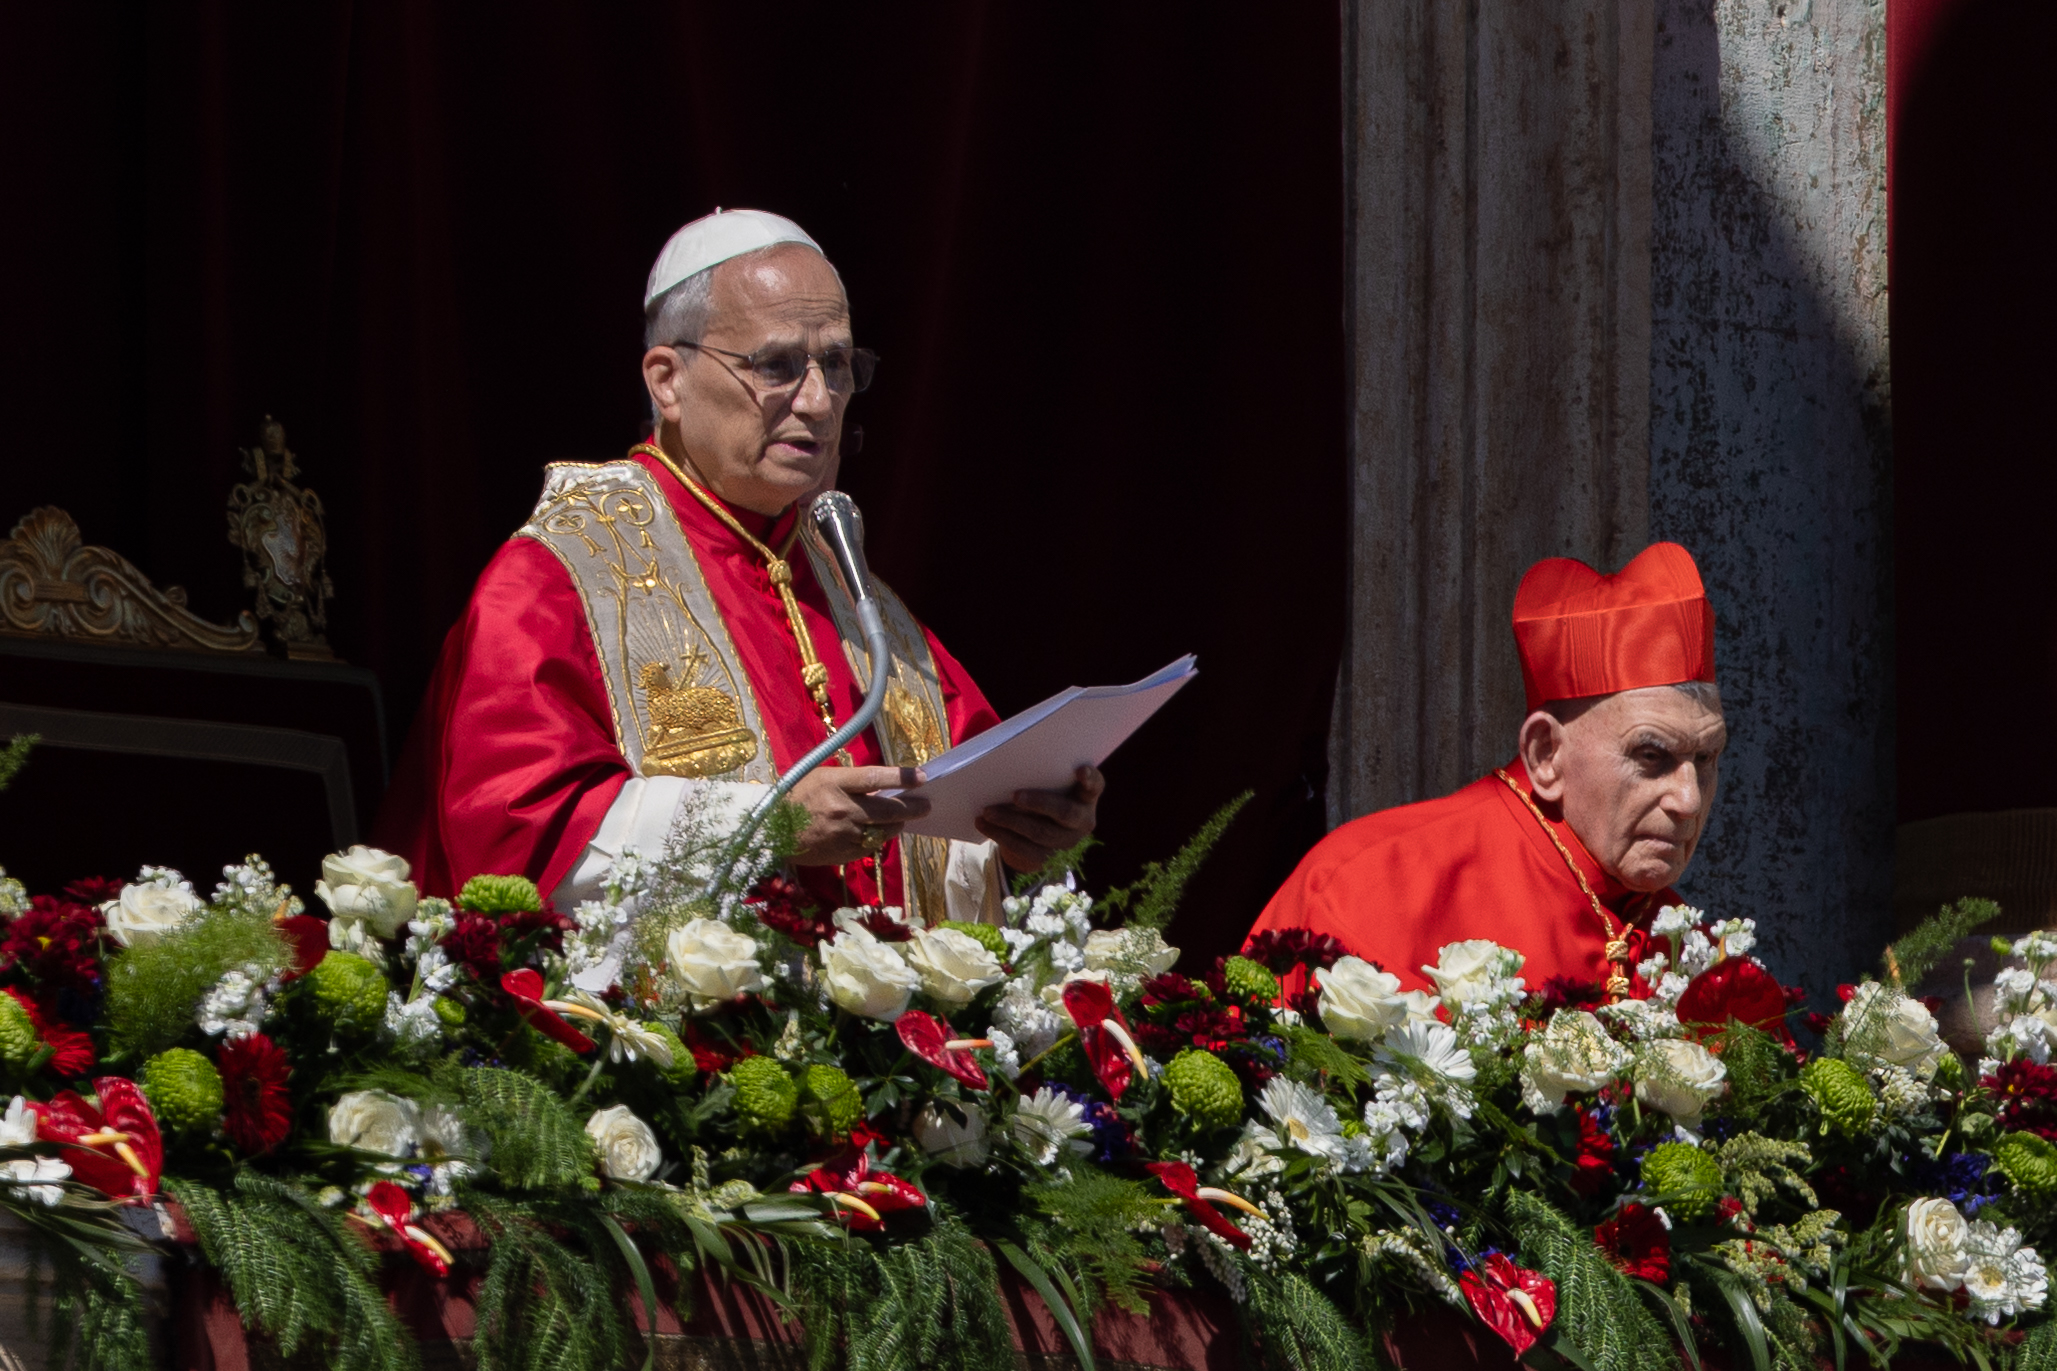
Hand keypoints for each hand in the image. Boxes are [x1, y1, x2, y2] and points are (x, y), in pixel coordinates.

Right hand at [790, 766, 930, 865]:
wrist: (773, 831)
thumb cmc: (798, 797)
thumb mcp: (821, 777)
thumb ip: (850, 781)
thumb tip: (882, 786)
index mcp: (835, 784)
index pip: (875, 777)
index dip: (901, 777)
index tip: (922, 777)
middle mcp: (843, 809)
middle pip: (888, 809)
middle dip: (913, 808)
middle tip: (927, 805)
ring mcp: (844, 834)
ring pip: (884, 830)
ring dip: (897, 824)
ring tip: (902, 818)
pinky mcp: (844, 853)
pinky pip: (871, 846)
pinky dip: (878, 838)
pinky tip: (878, 832)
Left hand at [976, 765, 1104, 871]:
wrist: (1038, 834)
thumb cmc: (1043, 794)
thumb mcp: (1049, 784)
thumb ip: (1041, 775)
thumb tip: (1010, 766)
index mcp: (1086, 797)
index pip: (1095, 785)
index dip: (1090, 779)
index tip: (1079, 770)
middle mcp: (1083, 821)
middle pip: (1065, 813)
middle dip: (1040, 803)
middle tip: (1016, 795)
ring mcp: (1066, 842)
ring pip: (1040, 833)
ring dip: (1010, 821)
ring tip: (988, 810)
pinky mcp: (1047, 858)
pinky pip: (1023, 848)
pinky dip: (1000, 835)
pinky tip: (984, 824)